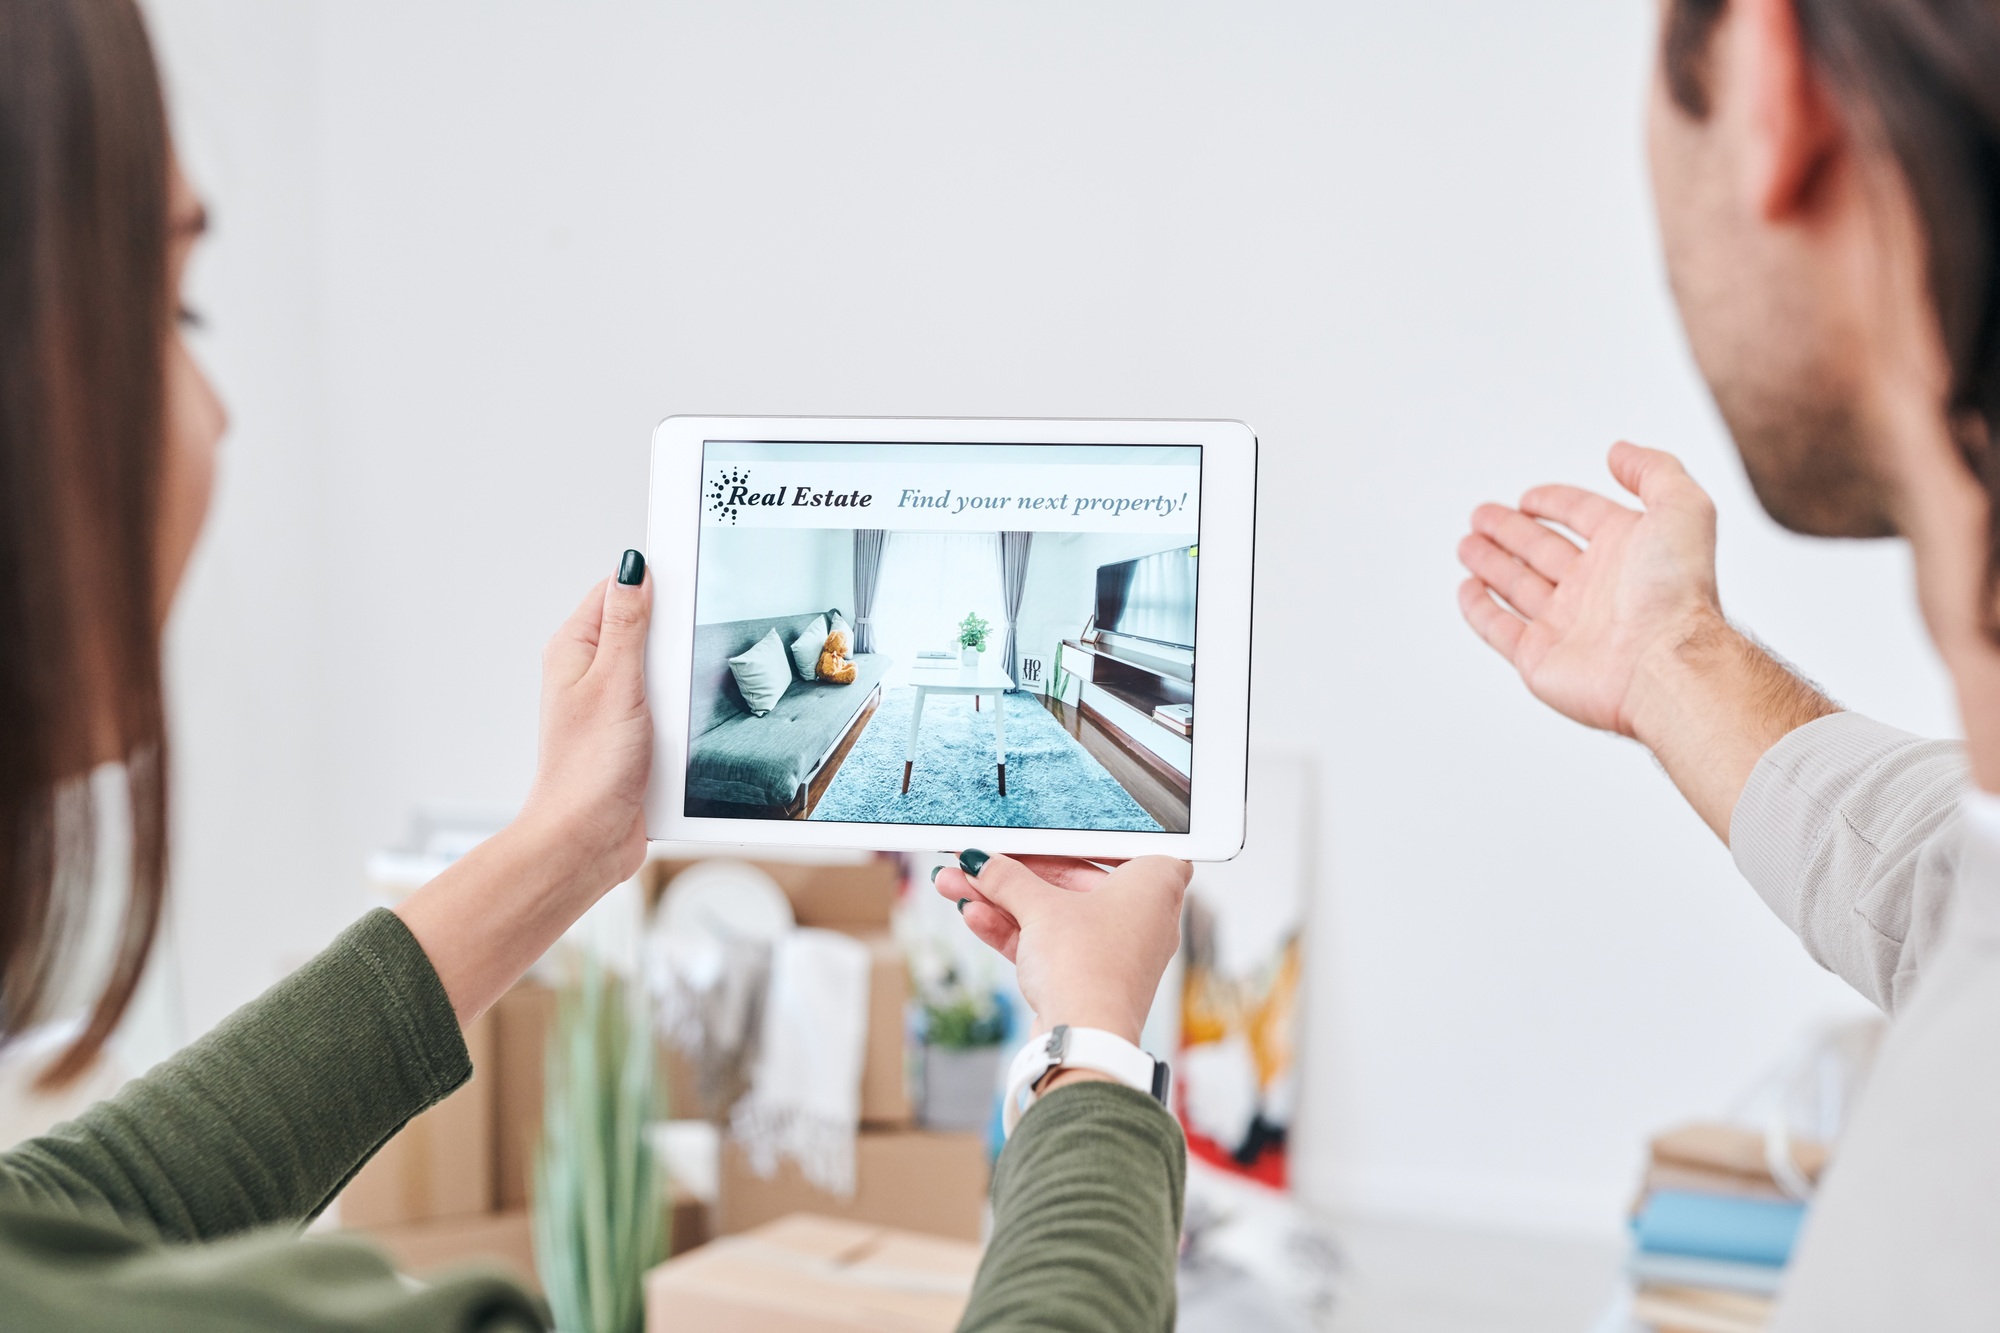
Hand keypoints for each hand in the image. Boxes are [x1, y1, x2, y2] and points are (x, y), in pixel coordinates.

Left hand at [397, 552, 655, 1023]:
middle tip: (691, 650)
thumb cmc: (589, 769)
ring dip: (683, 681)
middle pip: (646, 628)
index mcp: (574, 649)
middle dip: (675, 637)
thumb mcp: (616, 681)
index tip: (689, 578)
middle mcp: (590, 673)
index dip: (652, 583)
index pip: (616, 591)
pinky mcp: (635, 735)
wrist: (589, 841)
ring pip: (664, 670)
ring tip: (686, 698)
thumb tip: (633, 567)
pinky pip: (670, 706)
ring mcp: (614, 705)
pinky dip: (685, 711)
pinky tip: (691, 724)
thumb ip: (627, 622)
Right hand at [934, 853, 1189, 1044]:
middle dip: (1015, 873)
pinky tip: (973, 915)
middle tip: (978, 860)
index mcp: (1153, 884)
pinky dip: (1014, 930)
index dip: (1080, 835)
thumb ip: (1007, 880)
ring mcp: (1113, 949)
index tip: (1039, 828)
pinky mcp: (1088, 977)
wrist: (1084, 1042)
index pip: (1119, 842)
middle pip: (1071, 879)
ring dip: (1002, 901)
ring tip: (955, 885)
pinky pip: (1049, 943)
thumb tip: (980, 862)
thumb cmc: (1088, 967)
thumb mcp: (1040, 909)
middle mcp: (1141, 915)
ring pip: (1052, 914)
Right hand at [1457, 444, 1834, 838]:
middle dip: (1511, 531)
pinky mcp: (1539, 658)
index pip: (1583, 517)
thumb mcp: (1683, 508)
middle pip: (1543, 550)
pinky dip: (1480, 610)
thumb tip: (1620, 452)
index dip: (1557, 502)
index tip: (1530, 496)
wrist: (1664, 665)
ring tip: (1467, 544)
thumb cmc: (1678, 593)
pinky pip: (1501, 630)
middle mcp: (1596, 588)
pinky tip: (1467, 590)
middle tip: (1482, 515)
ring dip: (1492, 563)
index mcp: (1627, 551)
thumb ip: (1654, 471)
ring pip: (1519, 586)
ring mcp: (1566, 625)